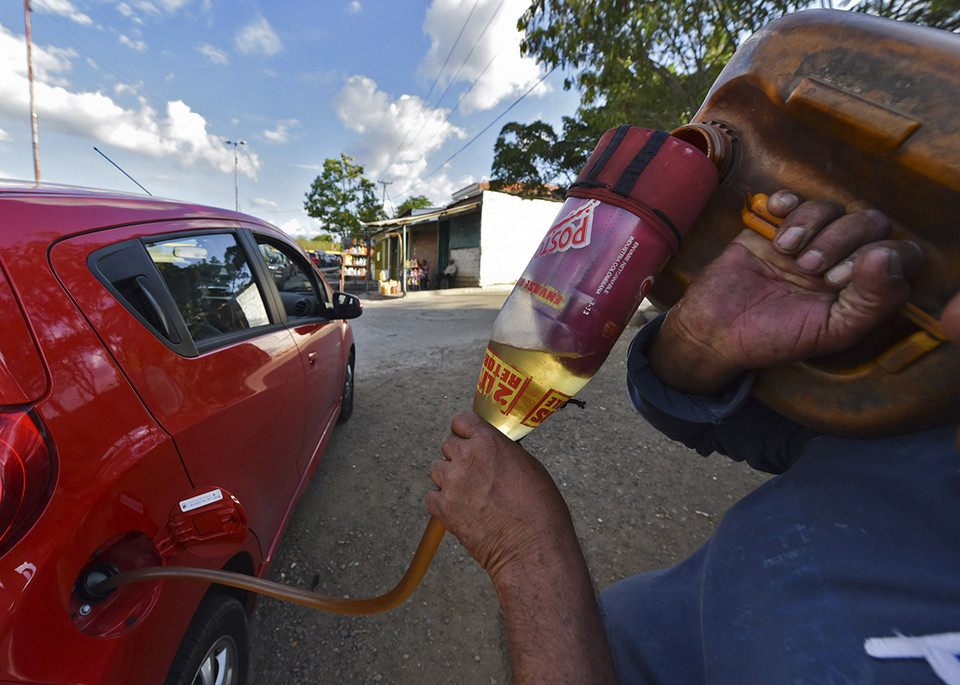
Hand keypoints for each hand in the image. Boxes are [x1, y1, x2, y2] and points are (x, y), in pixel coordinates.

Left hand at [426, 411, 576, 582]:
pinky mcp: (443, 509)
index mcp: (489, 441)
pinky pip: (431, 497)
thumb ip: (502, 451)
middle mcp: (467, 457)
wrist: (532, 548)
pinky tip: (461, 510)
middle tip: (474, 473)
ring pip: (437, 470)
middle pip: (447, 444)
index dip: (465, 431)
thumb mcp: (528, 465)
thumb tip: (491, 450)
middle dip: (458, 456)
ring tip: (470, 494)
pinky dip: (442, 502)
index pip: (461, 420)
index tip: (469, 439)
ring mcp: (452, 483)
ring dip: (449, 478)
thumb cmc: (540, 509)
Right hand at [651, 190, 924, 394]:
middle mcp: (842, 259)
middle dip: (841, 240)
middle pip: (871, 222)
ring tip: (786, 252)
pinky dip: (788, 203)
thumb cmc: (775, 337)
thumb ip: (872, 301)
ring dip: (811, 225)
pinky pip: (795, 198)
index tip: (837, 280)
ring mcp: (810, 240)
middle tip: (810, 268)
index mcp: (863, 286)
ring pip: (833, 207)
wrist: (715, 330)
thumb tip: (887, 255)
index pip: (901, 253)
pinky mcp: (776, 226)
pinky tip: (775, 225)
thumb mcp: (832, 331)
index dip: (877, 257)